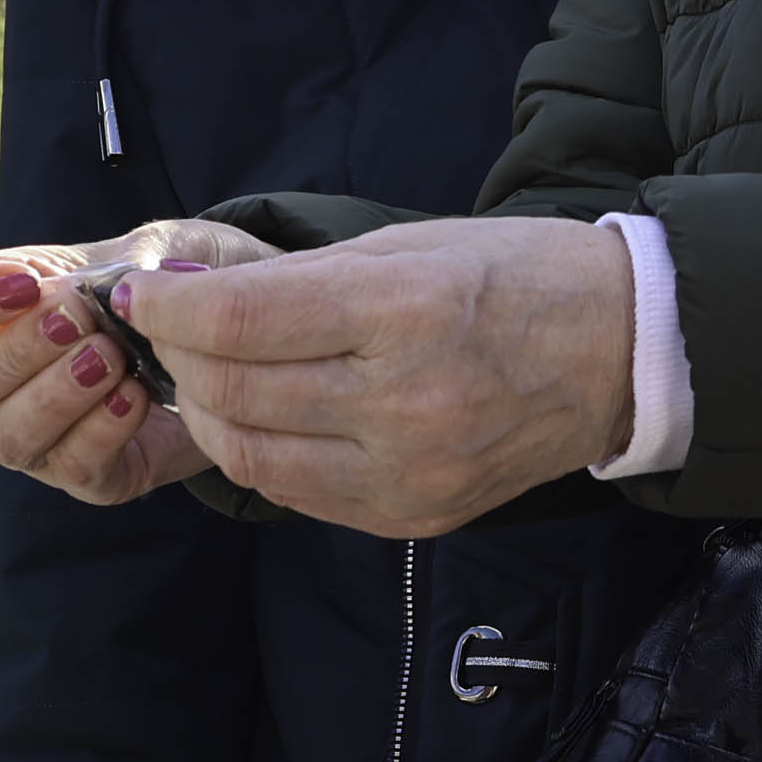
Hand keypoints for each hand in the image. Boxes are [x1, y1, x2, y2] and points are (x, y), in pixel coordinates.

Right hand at [0, 224, 275, 504]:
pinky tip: (137, 397)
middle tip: (81, 320)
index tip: (24, 286)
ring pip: (6, 437)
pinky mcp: (90, 475)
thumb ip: (120, 262)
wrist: (235, 338)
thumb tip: (98, 291)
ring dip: (56, 395)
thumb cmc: (172, 287)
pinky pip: (72, 467)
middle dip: (16, 351)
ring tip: (113, 359)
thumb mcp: (152, 251)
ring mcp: (39, 435)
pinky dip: (102, 429)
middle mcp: (1, 381)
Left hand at [117, 218, 637, 537]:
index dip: (169, 308)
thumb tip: (190, 292)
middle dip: (178, 354)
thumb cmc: (515, 276)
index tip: (141, 293)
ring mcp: (409, 471)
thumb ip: (301, 279)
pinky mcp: (412, 516)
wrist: (620, 352)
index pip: (240, 321)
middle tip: (169, 327)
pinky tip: (260, 416)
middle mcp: (404, 402)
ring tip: (205, 373)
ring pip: (251, 455)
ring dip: (207, 411)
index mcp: (405, 312)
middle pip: (234, 391)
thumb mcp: (408, 245)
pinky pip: (297, 492)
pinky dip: (259, 452)